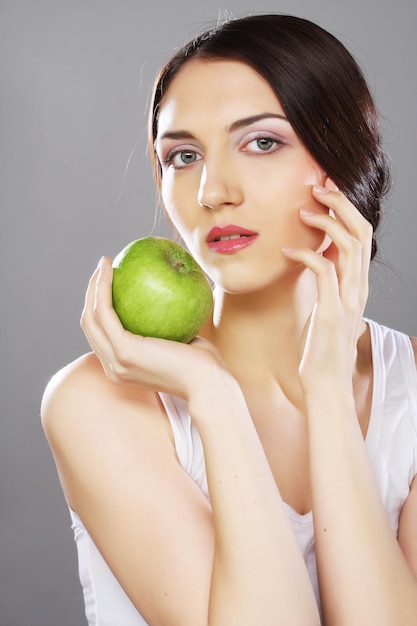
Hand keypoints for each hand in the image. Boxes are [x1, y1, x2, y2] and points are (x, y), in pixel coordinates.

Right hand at [80, 256, 224, 398]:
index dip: (99, 306)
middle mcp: (114, 368)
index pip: (102, 335)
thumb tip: (165, 293)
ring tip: (105, 263)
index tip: (111, 281)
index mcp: (122, 367)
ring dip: (94, 286)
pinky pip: (105, 312)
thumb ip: (166, 324)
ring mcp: (116, 362)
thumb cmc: (204, 363)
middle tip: (104, 267)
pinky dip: (103, 288)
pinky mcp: (124, 351)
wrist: (210, 382)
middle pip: (90, 324)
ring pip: (91, 317)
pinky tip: (111, 268)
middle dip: (91, 293)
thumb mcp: (179, 341)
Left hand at [282, 178, 372, 392]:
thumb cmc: (322, 346)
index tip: (326, 189)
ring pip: (349, 246)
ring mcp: (348, 299)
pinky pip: (324, 272)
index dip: (347, 208)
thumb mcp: (328, 308)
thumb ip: (329, 282)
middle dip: (341, 204)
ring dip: (326, 224)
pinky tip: (287, 252)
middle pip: (361, 231)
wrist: (327, 383)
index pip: (362, 234)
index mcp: (358, 284)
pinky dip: (306, 256)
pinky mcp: (332, 311)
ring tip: (302, 213)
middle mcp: (359, 287)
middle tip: (317, 187)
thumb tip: (316, 256)